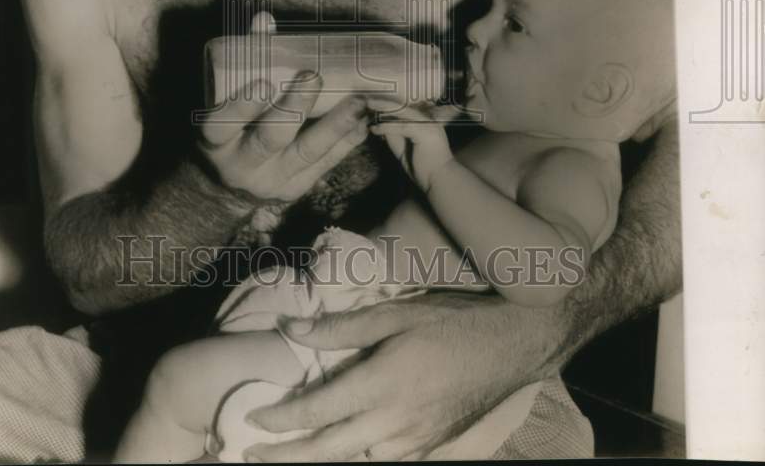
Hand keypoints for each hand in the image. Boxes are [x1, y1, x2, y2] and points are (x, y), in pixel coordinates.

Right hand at [198, 14, 370, 203]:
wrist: (229, 182)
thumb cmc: (230, 127)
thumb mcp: (224, 101)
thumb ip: (244, 60)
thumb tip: (264, 20)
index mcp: (214, 141)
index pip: (221, 126)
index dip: (241, 107)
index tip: (262, 83)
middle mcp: (240, 166)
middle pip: (269, 140)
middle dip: (293, 108)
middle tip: (312, 77)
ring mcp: (271, 182)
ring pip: (305, 154)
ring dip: (334, 125)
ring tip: (357, 100)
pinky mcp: (296, 189)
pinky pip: (324, 164)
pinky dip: (345, 141)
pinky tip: (362, 120)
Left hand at [245, 292, 565, 461]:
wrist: (514, 345)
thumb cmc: (452, 321)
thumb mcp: (395, 315)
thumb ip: (342, 327)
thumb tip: (292, 328)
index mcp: (383, 385)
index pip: (317, 411)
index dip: (280, 419)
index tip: (251, 420)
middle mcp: (395, 423)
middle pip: (329, 451)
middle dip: (286, 456)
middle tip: (250, 453)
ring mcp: (416, 442)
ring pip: (357, 462)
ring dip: (320, 460)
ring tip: (291, 452)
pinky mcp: (432, 448)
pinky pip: (385, 461)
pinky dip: (357, 460)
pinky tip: (344, 451)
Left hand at [368, 100, 458, 193]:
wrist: (439, 181)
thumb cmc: (424, 168)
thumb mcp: (404, 148)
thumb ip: (395, 135)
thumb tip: (381, 125)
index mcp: (427, 123)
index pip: (406, 110)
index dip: (391, 106)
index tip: (376, 105)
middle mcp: (429, 120)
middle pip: (404, 107)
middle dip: (385, 103)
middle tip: (369, 101)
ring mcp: (427, 124)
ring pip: (402, 113)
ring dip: (383, 110)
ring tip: (369, 108)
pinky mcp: (423, 132)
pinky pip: (400, 126)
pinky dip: (386, 127)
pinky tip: (375, 129)